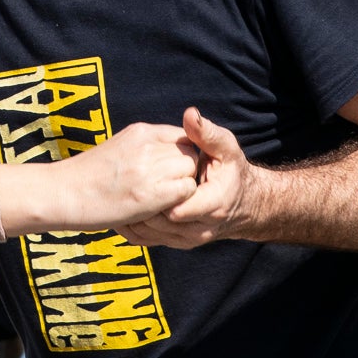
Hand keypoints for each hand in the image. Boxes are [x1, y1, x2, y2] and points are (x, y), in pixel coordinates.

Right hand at [52, 122, 199, 229]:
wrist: (62, 193)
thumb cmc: (88, 176)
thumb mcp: (120, 148)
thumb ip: (146, 148)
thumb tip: (169, 156)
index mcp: (140, 131)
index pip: (182, 136)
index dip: (183, 156)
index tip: (174, 173)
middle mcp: (147, 146)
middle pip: (190, 153)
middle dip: (186, 172)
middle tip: (173, 189)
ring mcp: (149, 168)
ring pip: (191, 171)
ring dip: (184, 187)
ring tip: (166, 200)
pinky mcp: (150, 193)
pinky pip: (186, 191)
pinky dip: (181, 201)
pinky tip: (163, 209)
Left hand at [120, 109, 257, 248]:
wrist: (242, 202)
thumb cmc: (231, 170)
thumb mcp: (226, 149)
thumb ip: (207, 134)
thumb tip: (190, 115)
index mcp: (214, 204)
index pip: (178, 207)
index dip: (158, 194)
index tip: (141, 176)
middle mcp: (201, 228)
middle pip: (161, 223)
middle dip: (141, 207)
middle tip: (120, 187)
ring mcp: (189, 239)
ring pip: (152, 235)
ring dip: (133, 218)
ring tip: (115, 198)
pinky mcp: (179, 243)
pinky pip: (149, 241)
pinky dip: (132, 228)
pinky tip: (118, 212)